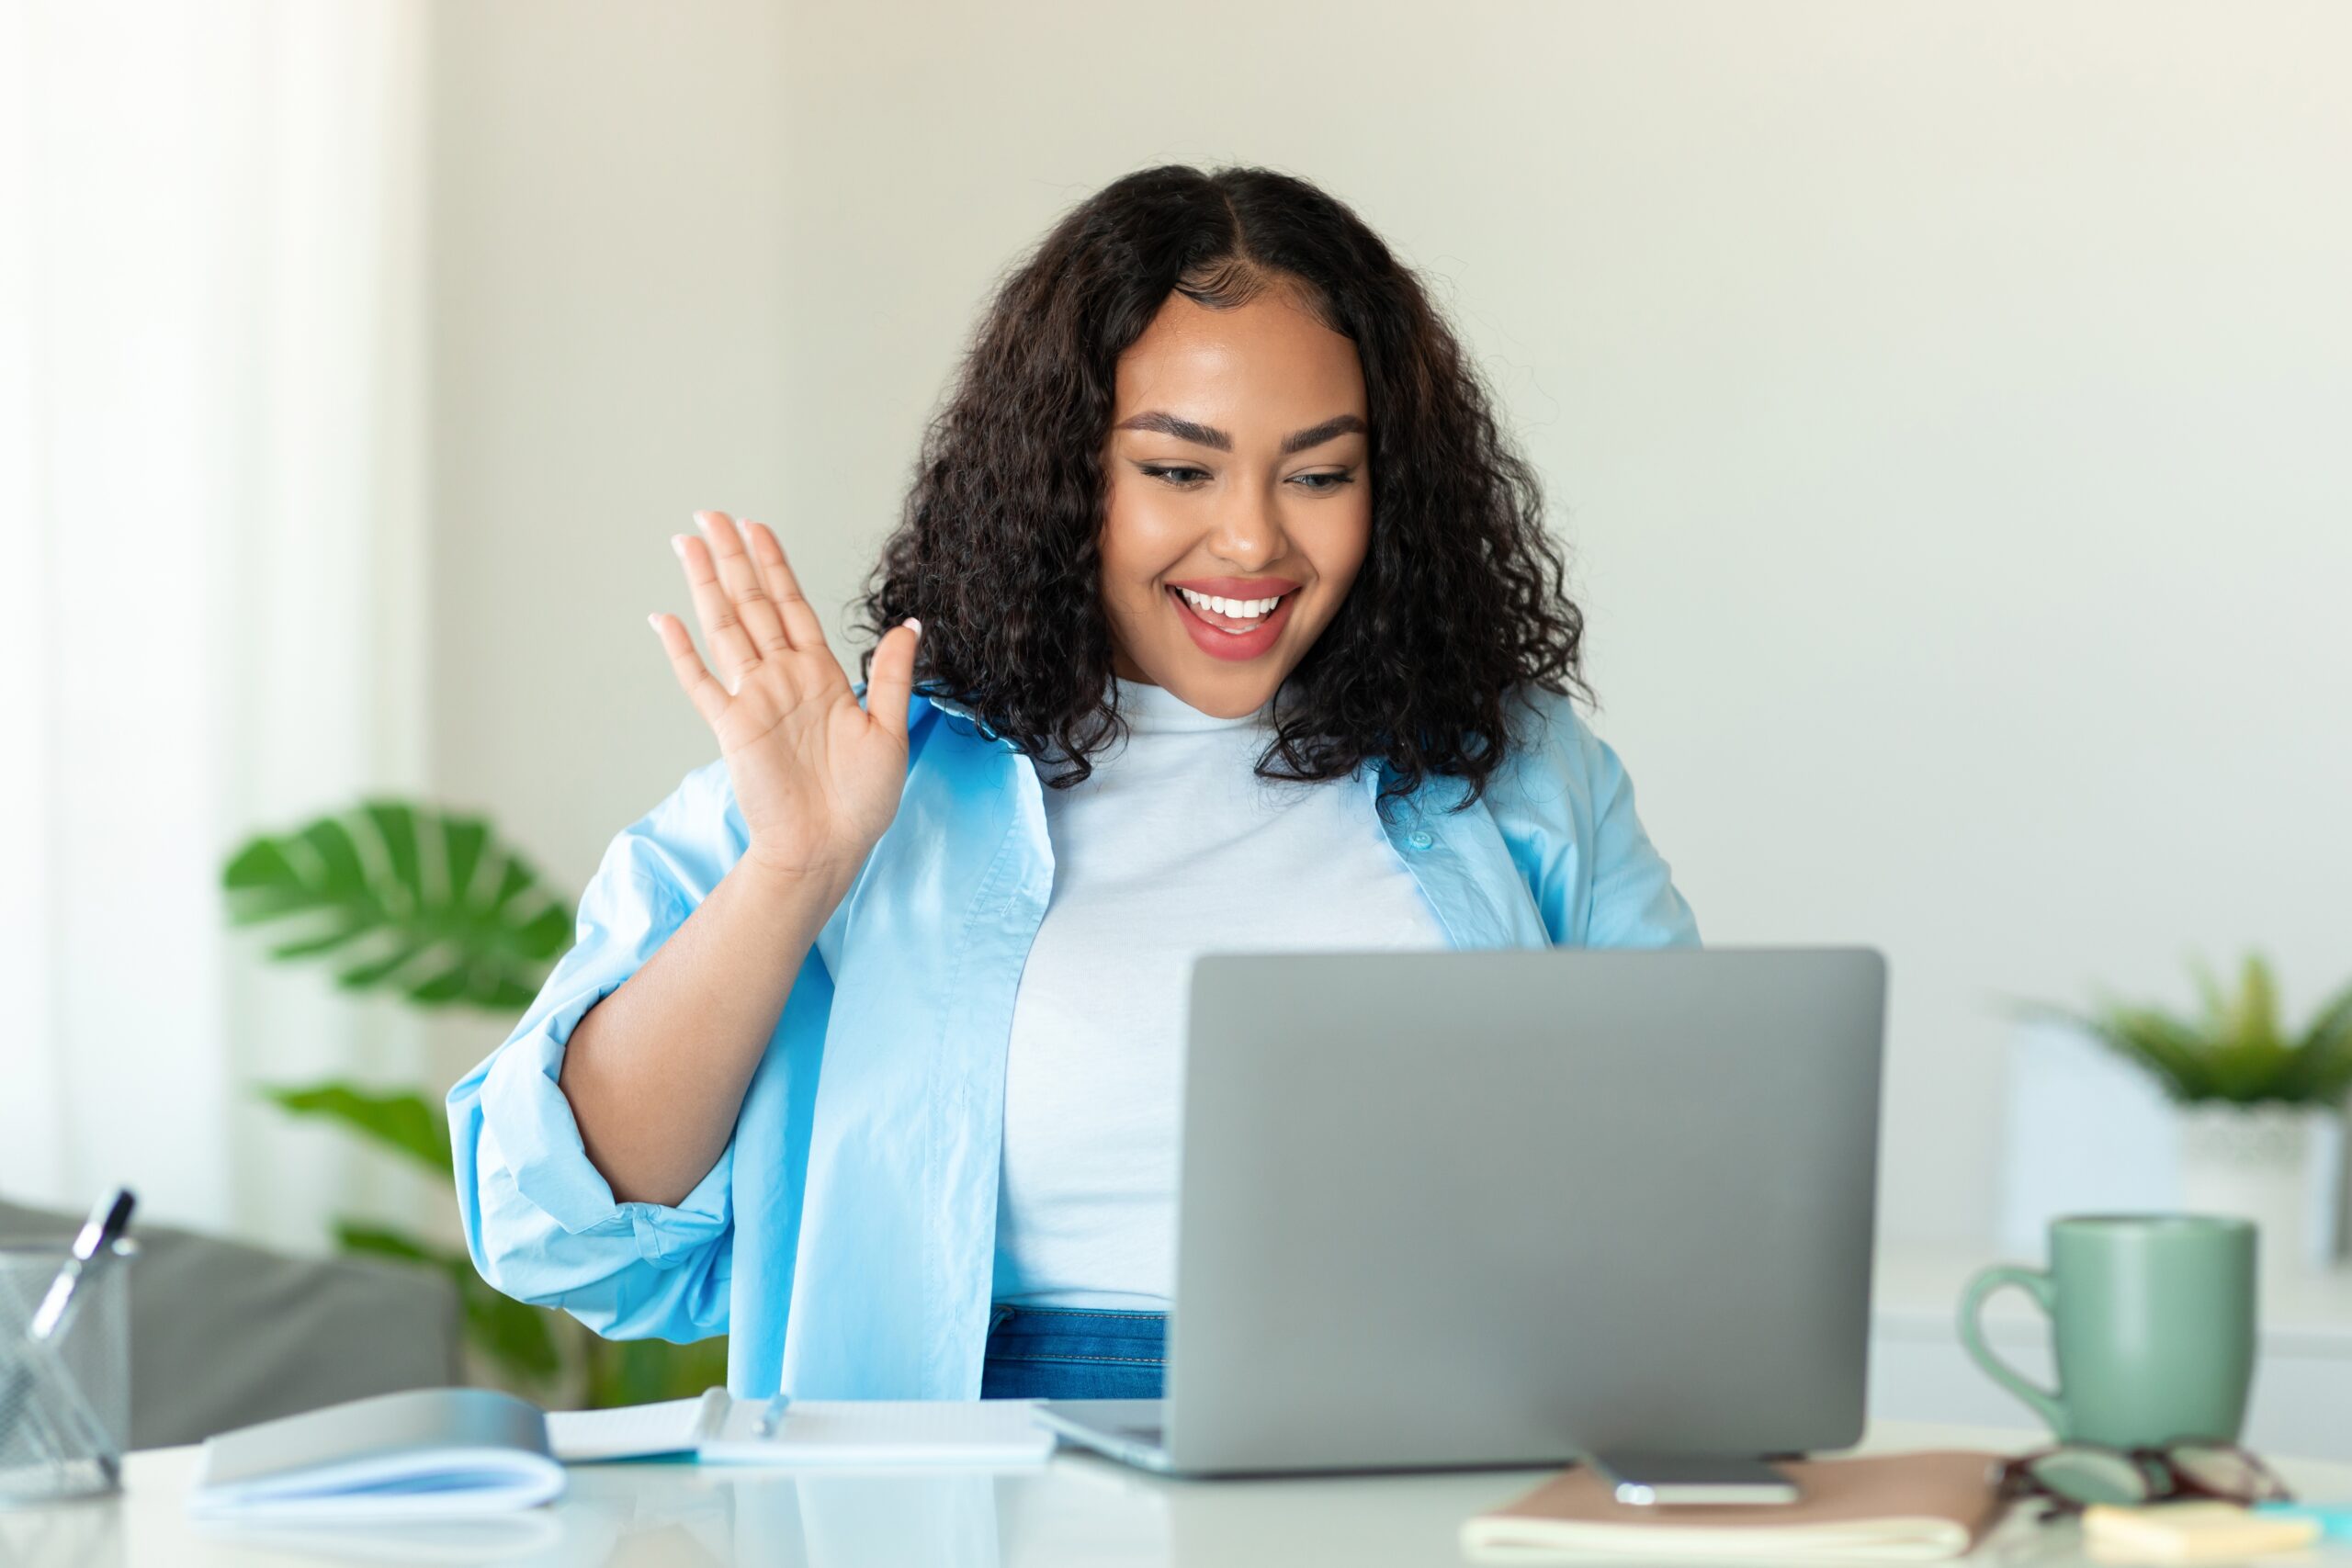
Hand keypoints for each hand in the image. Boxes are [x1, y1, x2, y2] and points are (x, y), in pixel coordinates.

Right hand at [649, 510, 921, 890]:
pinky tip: (663, 619)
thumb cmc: (862, 801)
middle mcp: (783, 678)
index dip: (775, 565)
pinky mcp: (730, 727)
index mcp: (821, 675)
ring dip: (707, 585)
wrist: (828, 848)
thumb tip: (911, 623)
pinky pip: (700, 681)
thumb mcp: (891, 731)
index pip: (792, 605)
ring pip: (725, 627)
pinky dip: (681, 651)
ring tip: (688, 544)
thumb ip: (894, 675)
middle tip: (710, 515)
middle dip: (733, 558)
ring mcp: (753, 699)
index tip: (757, 527)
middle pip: (752, 604)